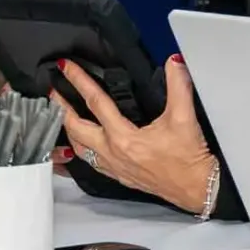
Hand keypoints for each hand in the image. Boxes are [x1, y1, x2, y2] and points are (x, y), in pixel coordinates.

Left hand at [52, 55, 215, 213]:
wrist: (196, 187)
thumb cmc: (189, 158)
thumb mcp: (184, 118)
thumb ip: (178, 86)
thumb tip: (174, 63)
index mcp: (124, 138)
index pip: (95, 102)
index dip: (79, 81)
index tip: (66, 68)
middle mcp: (112, 153)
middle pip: (75, 128)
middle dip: (61, 107)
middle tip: (53, 91)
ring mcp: (113, 166)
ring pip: (78, 148)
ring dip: (67, 130)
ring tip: (61, 116)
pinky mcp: (119, 175)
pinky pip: (89, 162)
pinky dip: (78, 151)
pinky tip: (78, 147)